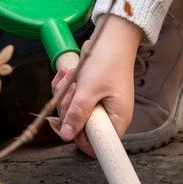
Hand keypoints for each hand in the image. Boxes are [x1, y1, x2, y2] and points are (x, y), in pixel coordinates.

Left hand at [50, 16, 140, 156]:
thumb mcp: (89, 89)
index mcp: (117, 120)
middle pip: (80, 128)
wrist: (112, 37)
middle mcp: (109, 116)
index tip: (71, 122)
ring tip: (70, 76)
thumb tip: (65, 136)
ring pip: (72, 112)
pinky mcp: (90, 95)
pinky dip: (66, 88)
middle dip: (68, 108)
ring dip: (65, 95)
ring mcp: (99, 106)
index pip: (98, 146)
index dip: (80, 139)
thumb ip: (77, 114)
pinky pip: (72, 99)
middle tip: (71, 90)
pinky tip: (68, 74)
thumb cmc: (107, 62)